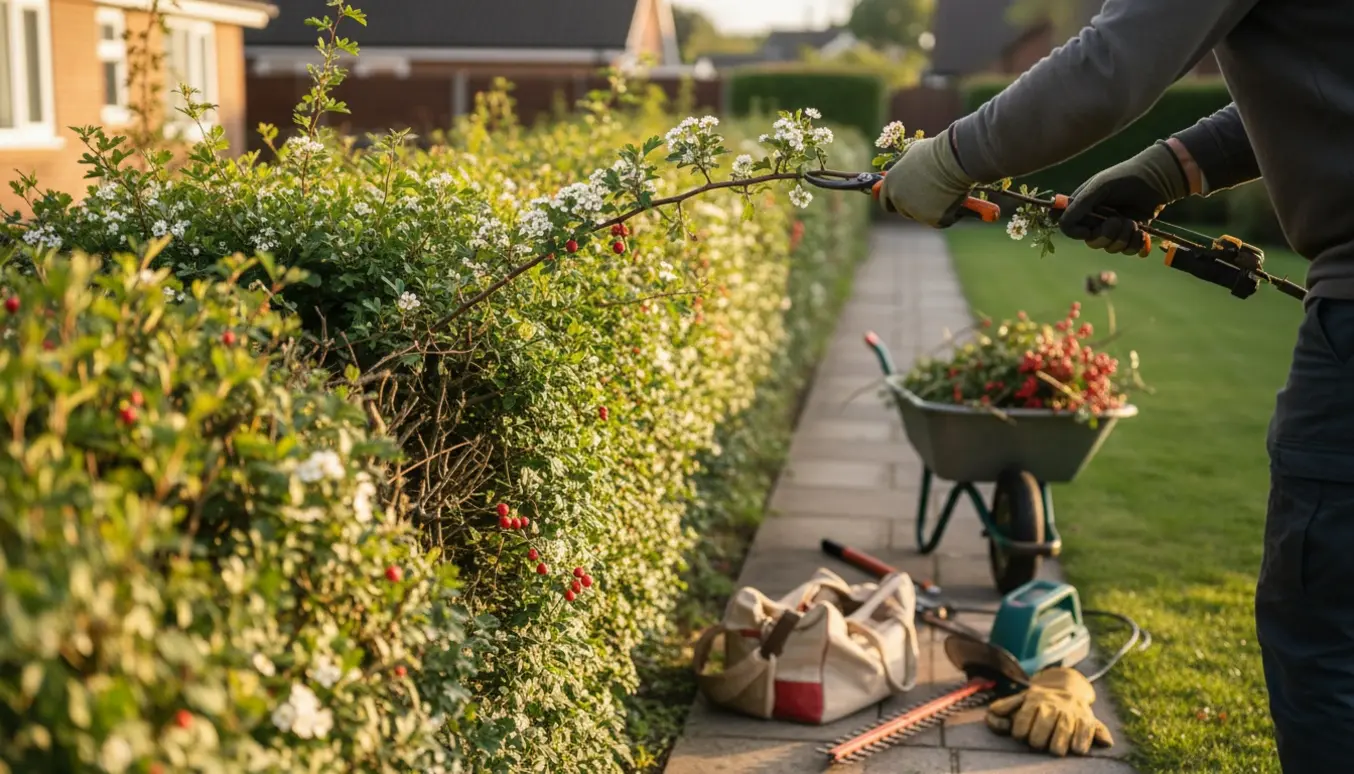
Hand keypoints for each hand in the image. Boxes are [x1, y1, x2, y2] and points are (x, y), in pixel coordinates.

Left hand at [878, 128, 976, 227]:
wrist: (953, 159)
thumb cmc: (935, 151)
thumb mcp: (911, 153)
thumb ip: (905, 166)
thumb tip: (906, 167)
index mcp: (890, 183)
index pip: (886, 201)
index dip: (896, 200)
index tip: (907, 199)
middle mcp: (898, 199)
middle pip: (904, 211)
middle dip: (915, 206)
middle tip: (932, 194)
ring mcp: (914, 210)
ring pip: (922, 216)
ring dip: (931, 210)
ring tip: (945, 193)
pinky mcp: (931, 219)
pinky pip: (940, 221)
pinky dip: (947, 214)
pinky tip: (953, 201)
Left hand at [984, 667, 1112, 756]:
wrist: (1069, 688)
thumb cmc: (1039, 702)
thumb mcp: (1020, 699)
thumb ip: (1002, 707)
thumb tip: (991, 715)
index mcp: (1033, 700)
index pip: (1022, 722)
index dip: (1019, 733)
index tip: (1021, 736)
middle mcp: (1052, 705)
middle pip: (1041, 729)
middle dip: (1037, 741)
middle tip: (1037, 744)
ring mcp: (1070, 712)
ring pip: (1063, 732)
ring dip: (1057, 745)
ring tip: (1055, 750)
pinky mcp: (1088, 719)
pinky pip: (1084, 732)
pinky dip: (1080, 743)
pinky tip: (1076, 749)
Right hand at [1060, 141, 1191, 253]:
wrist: (1157, 179)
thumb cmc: (1124, 178)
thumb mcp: (1098, 187)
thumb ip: (1079, 205)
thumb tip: (1063, 225)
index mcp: (1084, 208)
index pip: (1069, 228)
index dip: (1077, 232)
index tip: (1089, 229)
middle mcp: (1096, 221)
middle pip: (1092, 243)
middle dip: (1107, 234)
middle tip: (1118, 220)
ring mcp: (1114, 230)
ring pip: (1111, 248)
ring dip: (1124, 236)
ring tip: (1133, 221)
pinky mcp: (1131, 235)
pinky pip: (1128, 250)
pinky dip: (1136, 243)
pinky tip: (1141, 231)